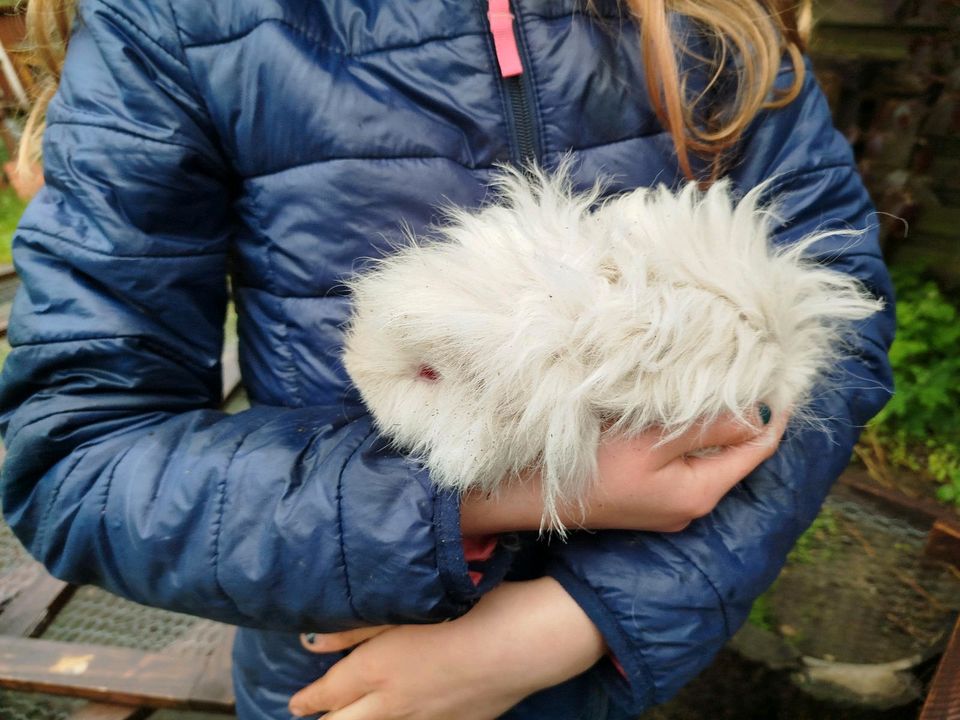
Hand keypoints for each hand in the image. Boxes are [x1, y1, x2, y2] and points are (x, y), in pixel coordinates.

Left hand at [289, 578, 604, 718]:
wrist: (525, 643)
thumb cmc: (467, 612)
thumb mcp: (406, 610)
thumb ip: (356, 627)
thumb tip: (312, 642)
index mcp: (378, 669)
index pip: (329, 694)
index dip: (309, 700)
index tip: (296, 703)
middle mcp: (396, 702)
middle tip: (311, 716)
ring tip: (351, 718)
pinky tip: (406, 718)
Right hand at [461, 408, 787, 533]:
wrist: (531, 497)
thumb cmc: (591, 467)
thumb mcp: (652, 441)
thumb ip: (708, 428)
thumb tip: (757, 413)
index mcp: (700, 493)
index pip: (756, 449)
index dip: (771, 413)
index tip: (779, 376)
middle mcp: (691, 506)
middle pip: (733, 454)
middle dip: (739, 416)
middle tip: (743, 371)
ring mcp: (669, 506)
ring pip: (706, 457)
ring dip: (709, 425)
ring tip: (709, 387)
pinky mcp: (648, 501)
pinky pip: (682, 464)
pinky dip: (685, 439)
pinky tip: (673, 415)